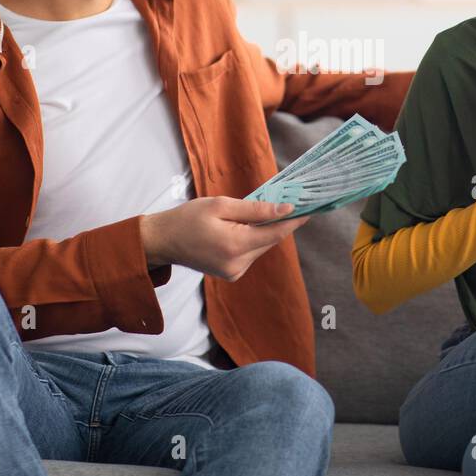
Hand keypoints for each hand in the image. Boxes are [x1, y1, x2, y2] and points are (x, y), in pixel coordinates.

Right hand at [141, 198, 310, 281]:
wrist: (164, 241)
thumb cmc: (188, 218)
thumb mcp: (221, 205)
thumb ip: (255, 209)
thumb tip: (284, 210)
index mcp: (235, 246)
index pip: (275, 233)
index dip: (294, 221)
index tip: (311, 208)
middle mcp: (238, 264)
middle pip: (269, 240)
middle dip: (278, 222)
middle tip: (288, 202)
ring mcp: (234, 272)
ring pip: (261, 247)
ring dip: (263, 231)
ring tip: (258, 213)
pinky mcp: (231, 274)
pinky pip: (251, 253)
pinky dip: (252, 239)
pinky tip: (242, 227)